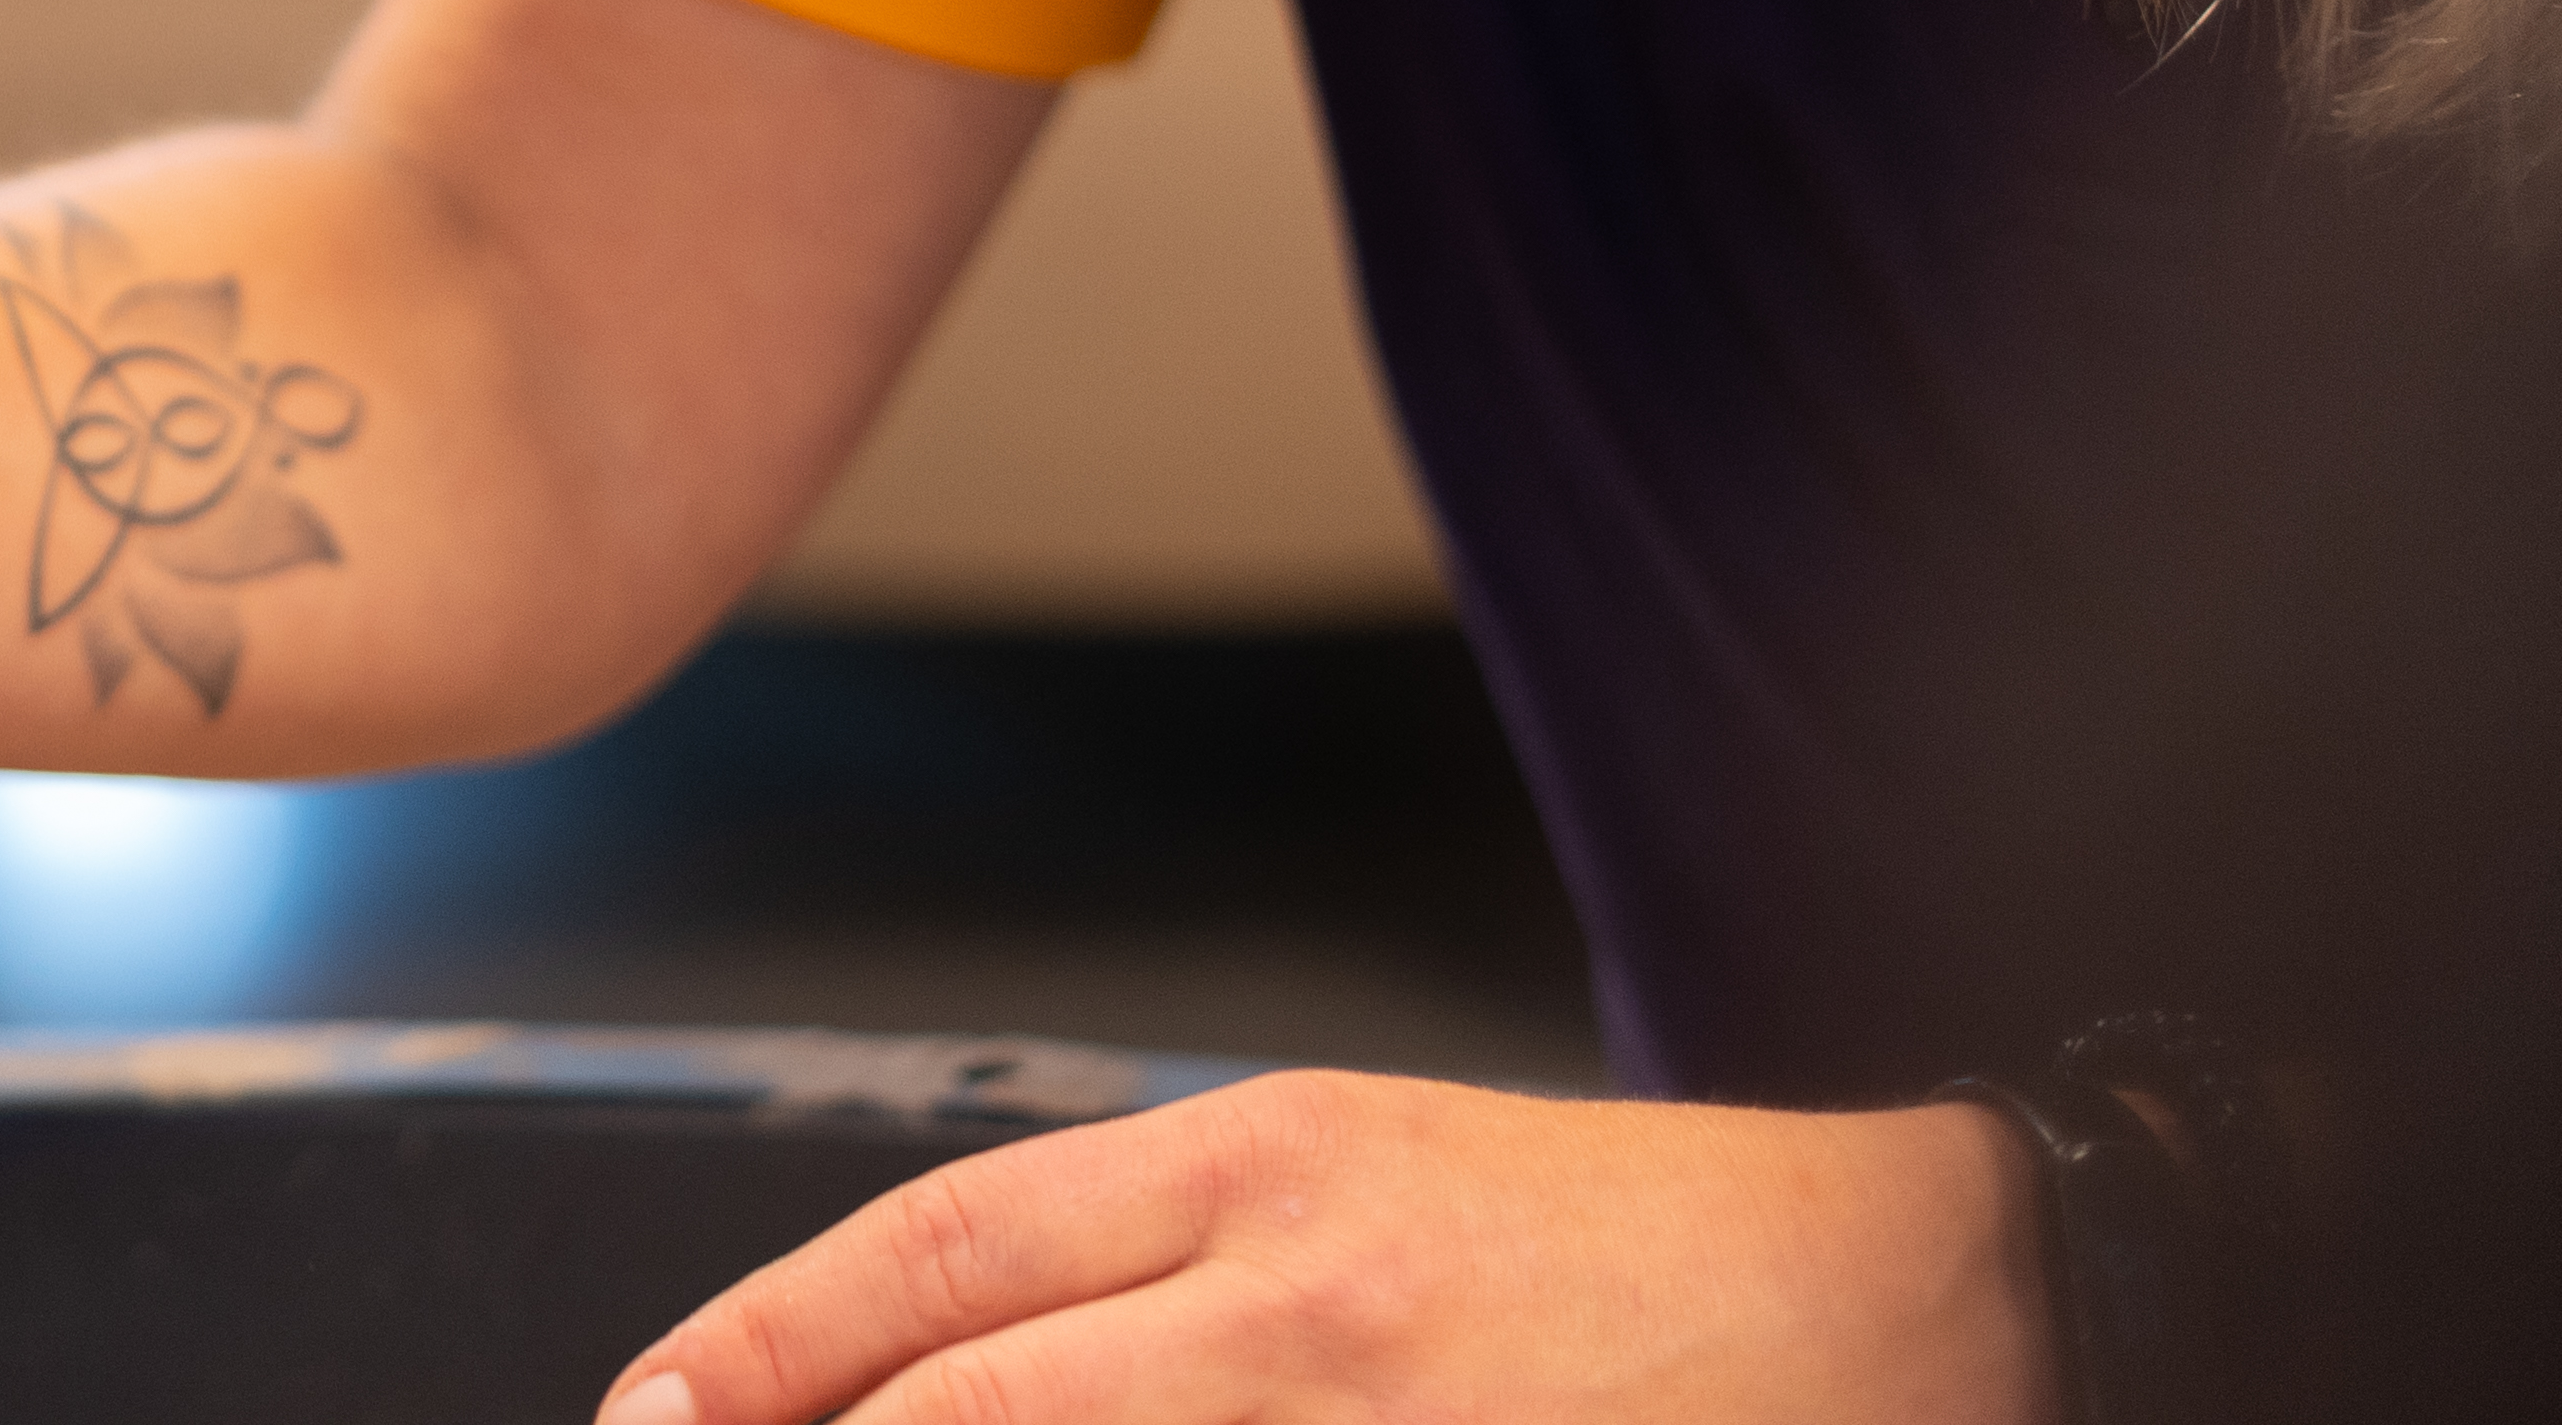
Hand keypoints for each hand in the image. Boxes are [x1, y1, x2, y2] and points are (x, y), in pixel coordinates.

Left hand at [598, 1075, 2044, 1424]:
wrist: (1908, 1302)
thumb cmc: (1625, 1250)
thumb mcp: (1357, 1174)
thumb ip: (1143, 1262)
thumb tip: (910, 1369)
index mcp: (1268, 1162)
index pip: (941, 1259)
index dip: (764, 1348)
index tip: (653, 1414)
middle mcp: (1304, 1307)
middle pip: (971, 1409)